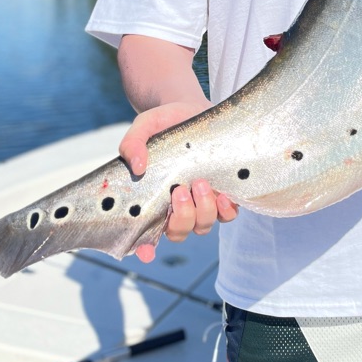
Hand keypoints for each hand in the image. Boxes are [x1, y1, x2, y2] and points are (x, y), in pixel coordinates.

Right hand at [118, 102, 238, 263]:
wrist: (191, 108)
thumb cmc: (164, 122)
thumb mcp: (144, 126)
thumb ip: (132, 143)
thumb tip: (137, 166)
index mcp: (153, 198)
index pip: (145, 233)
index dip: (145, 248)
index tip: (146, 253)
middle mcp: (177, 206)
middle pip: (179, 232)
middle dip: (181, 218)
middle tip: (180, 191)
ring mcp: (201, 202)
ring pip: (203, 225)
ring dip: (203, 211)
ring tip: (200, 183)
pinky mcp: (223, 192)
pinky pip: (228, 214)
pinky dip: (225, 210)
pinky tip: (222, 193)